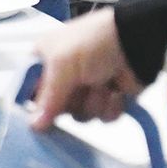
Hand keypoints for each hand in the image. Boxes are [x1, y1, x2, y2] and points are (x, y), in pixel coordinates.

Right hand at [30, 9, 142, 129]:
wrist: (138, 41)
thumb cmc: (93, 43)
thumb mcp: (62, 64)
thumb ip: (47, 98)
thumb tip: (33, 126)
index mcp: (44, 61)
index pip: (29, 91)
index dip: (34, 106)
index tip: (40, 116)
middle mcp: (62, 77)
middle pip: (56, 109)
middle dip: (71, 102)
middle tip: (78, 89)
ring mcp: (86, 88)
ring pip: (80, 115)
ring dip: (94, 103)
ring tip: (103, 84)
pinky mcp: (108, 98)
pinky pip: (103, 117)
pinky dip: (111, 106)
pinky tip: (116, 91)